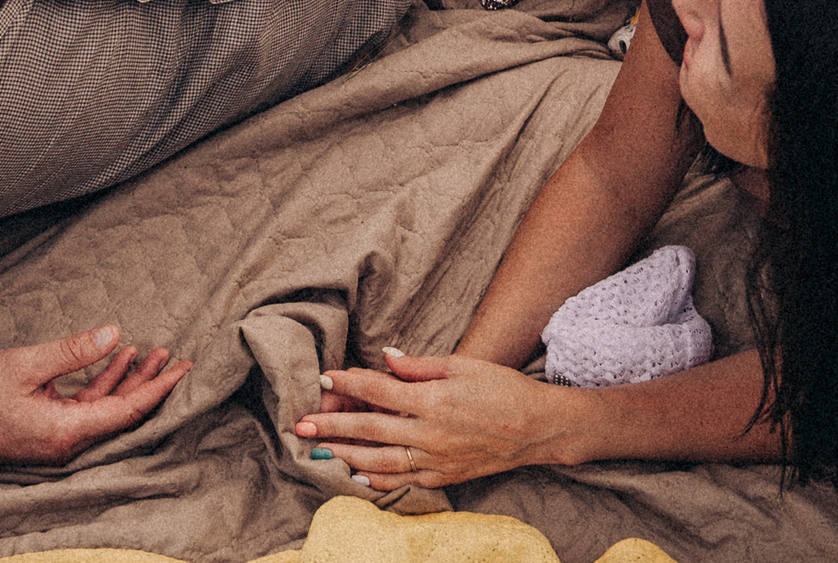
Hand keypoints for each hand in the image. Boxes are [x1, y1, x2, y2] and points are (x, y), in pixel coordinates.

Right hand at [0, 323, 189, 465]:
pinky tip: (117, 358)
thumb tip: (114, 334)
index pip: (126, 412)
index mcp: (65, 432)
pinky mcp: (49, 431)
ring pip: (106, 410)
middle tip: (177, 358)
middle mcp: (67, 442)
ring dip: (128, 380)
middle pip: (122, 414)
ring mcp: (58, 439)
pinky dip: (104, 384)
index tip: (183, 370)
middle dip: (151, 384)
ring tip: (153, 351)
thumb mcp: (26, 364)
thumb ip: (72, 352)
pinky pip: (87, 409)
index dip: (158, 390)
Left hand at [292, 349, 575, 488]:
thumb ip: (418, 365)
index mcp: (433, 400)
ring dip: (344, 456)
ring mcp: (435, 460)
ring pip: (378, 462)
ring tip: (318, 451)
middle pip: (369, 430)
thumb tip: (384, 358)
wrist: (537, 428)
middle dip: (331, 427)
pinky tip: (355, 474)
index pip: (378, 391)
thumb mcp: (462, 364)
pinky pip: (401, 480)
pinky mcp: (442, 478)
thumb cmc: (502, 388)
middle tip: (300, 425)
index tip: (325, 378)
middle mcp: (429, 434)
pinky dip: (375, 478)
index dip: (348, 384)